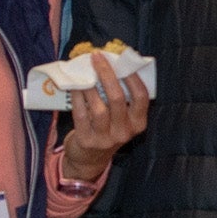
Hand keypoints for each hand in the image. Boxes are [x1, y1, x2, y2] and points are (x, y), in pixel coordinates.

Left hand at [57, 53, 150, 184]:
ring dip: (90, 86)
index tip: (121, 60)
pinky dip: (77, 97)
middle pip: (117, 98)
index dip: (132, 76)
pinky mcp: (86, 141)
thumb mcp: (122, 118)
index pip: (141, 97)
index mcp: (138, 123)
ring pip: (99, 107)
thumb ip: (122, 97)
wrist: (90, 160)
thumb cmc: (107, 130)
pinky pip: (81, 114)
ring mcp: (105, 138)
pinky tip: (75, 85)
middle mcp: (124, 132)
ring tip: (84, 71)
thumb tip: (112, 62)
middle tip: (97, 57)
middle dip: (107, 74)